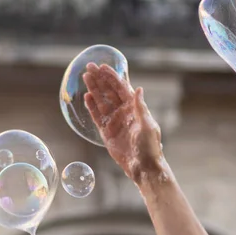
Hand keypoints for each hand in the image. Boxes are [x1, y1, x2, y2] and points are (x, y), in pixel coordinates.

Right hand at [82, 63, 163, 182]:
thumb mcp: (147, 126)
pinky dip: (91, 106)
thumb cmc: (150, 147)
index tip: (103, 67)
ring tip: (85, 77)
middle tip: (89, 67)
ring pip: (101, 101)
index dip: (112, 77)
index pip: (121, 88)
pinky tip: (86, 96)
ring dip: (94, 89)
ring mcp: (114, 121)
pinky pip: (97, 116)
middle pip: (109, 91)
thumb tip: (138, 89)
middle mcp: (123, 111)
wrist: (143, 167)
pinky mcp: (107, 132)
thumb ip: (140, 108)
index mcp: (134, 108)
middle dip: (100, 79)